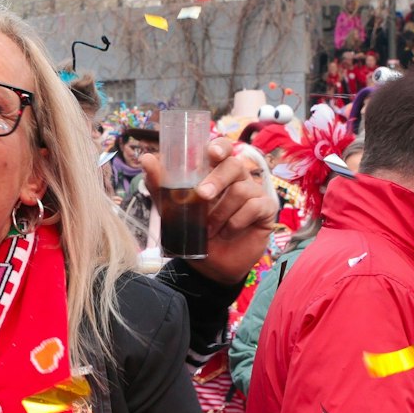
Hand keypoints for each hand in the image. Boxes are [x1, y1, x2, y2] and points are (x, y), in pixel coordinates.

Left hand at [141, 139, 277, 283]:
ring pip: (242, 189)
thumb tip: (146, 159)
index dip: (220, 147)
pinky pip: (255, 207)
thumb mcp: (172, 209)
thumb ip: (161, 185)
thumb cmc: (194, 231)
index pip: (223, 148)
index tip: (211, 154)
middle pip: (234, 165)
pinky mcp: (266, 210)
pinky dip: (237, 221)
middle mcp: (238, 178)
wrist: (210, 265)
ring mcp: (254, 193)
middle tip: (202, 195)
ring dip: (222, 211)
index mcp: (216, 172)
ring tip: (210, 228)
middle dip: (217, 179)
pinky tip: (228, 231)